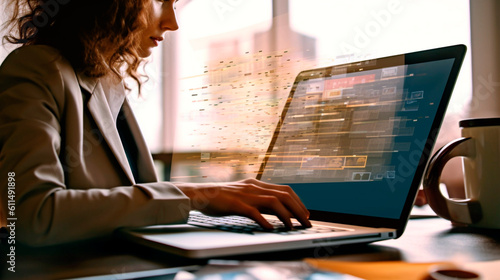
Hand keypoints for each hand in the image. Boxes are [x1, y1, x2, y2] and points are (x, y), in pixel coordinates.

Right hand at [174, 178, 311, 229]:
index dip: (298, 201)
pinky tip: (270, 228)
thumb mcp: (244, 195)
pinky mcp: (235, 203)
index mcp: (257, 184)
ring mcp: (245, 194)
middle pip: (284, 195)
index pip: (285, 189)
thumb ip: (260, 200)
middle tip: (307, 222)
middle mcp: (254, 186)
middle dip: (299, 209)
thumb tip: (278, 212)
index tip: (305, 213)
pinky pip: (253, 211)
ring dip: (286, 215)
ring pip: (273, 202)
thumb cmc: (222, 197)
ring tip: (292, 227)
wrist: (201, 194)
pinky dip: (263, 220)